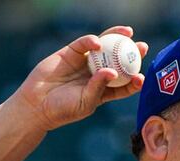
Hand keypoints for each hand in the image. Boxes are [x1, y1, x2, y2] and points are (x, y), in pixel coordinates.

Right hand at [11, 26, 147, 130]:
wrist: (37, 104)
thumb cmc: (63, 109)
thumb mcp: (85, 102)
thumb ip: (99, 87)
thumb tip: (113, 72)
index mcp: (104, 91)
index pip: (125, 84)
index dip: (135, 79)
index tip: (142, 77)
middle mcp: (97, 74)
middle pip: (119, 61)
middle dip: (132, 53)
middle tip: (143, 47)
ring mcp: (85, 62)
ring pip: (104, 47)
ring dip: (117, 38)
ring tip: (128, 32)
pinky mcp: (71, 53)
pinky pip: (83, 44)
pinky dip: (91, 41)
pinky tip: (98, 42)